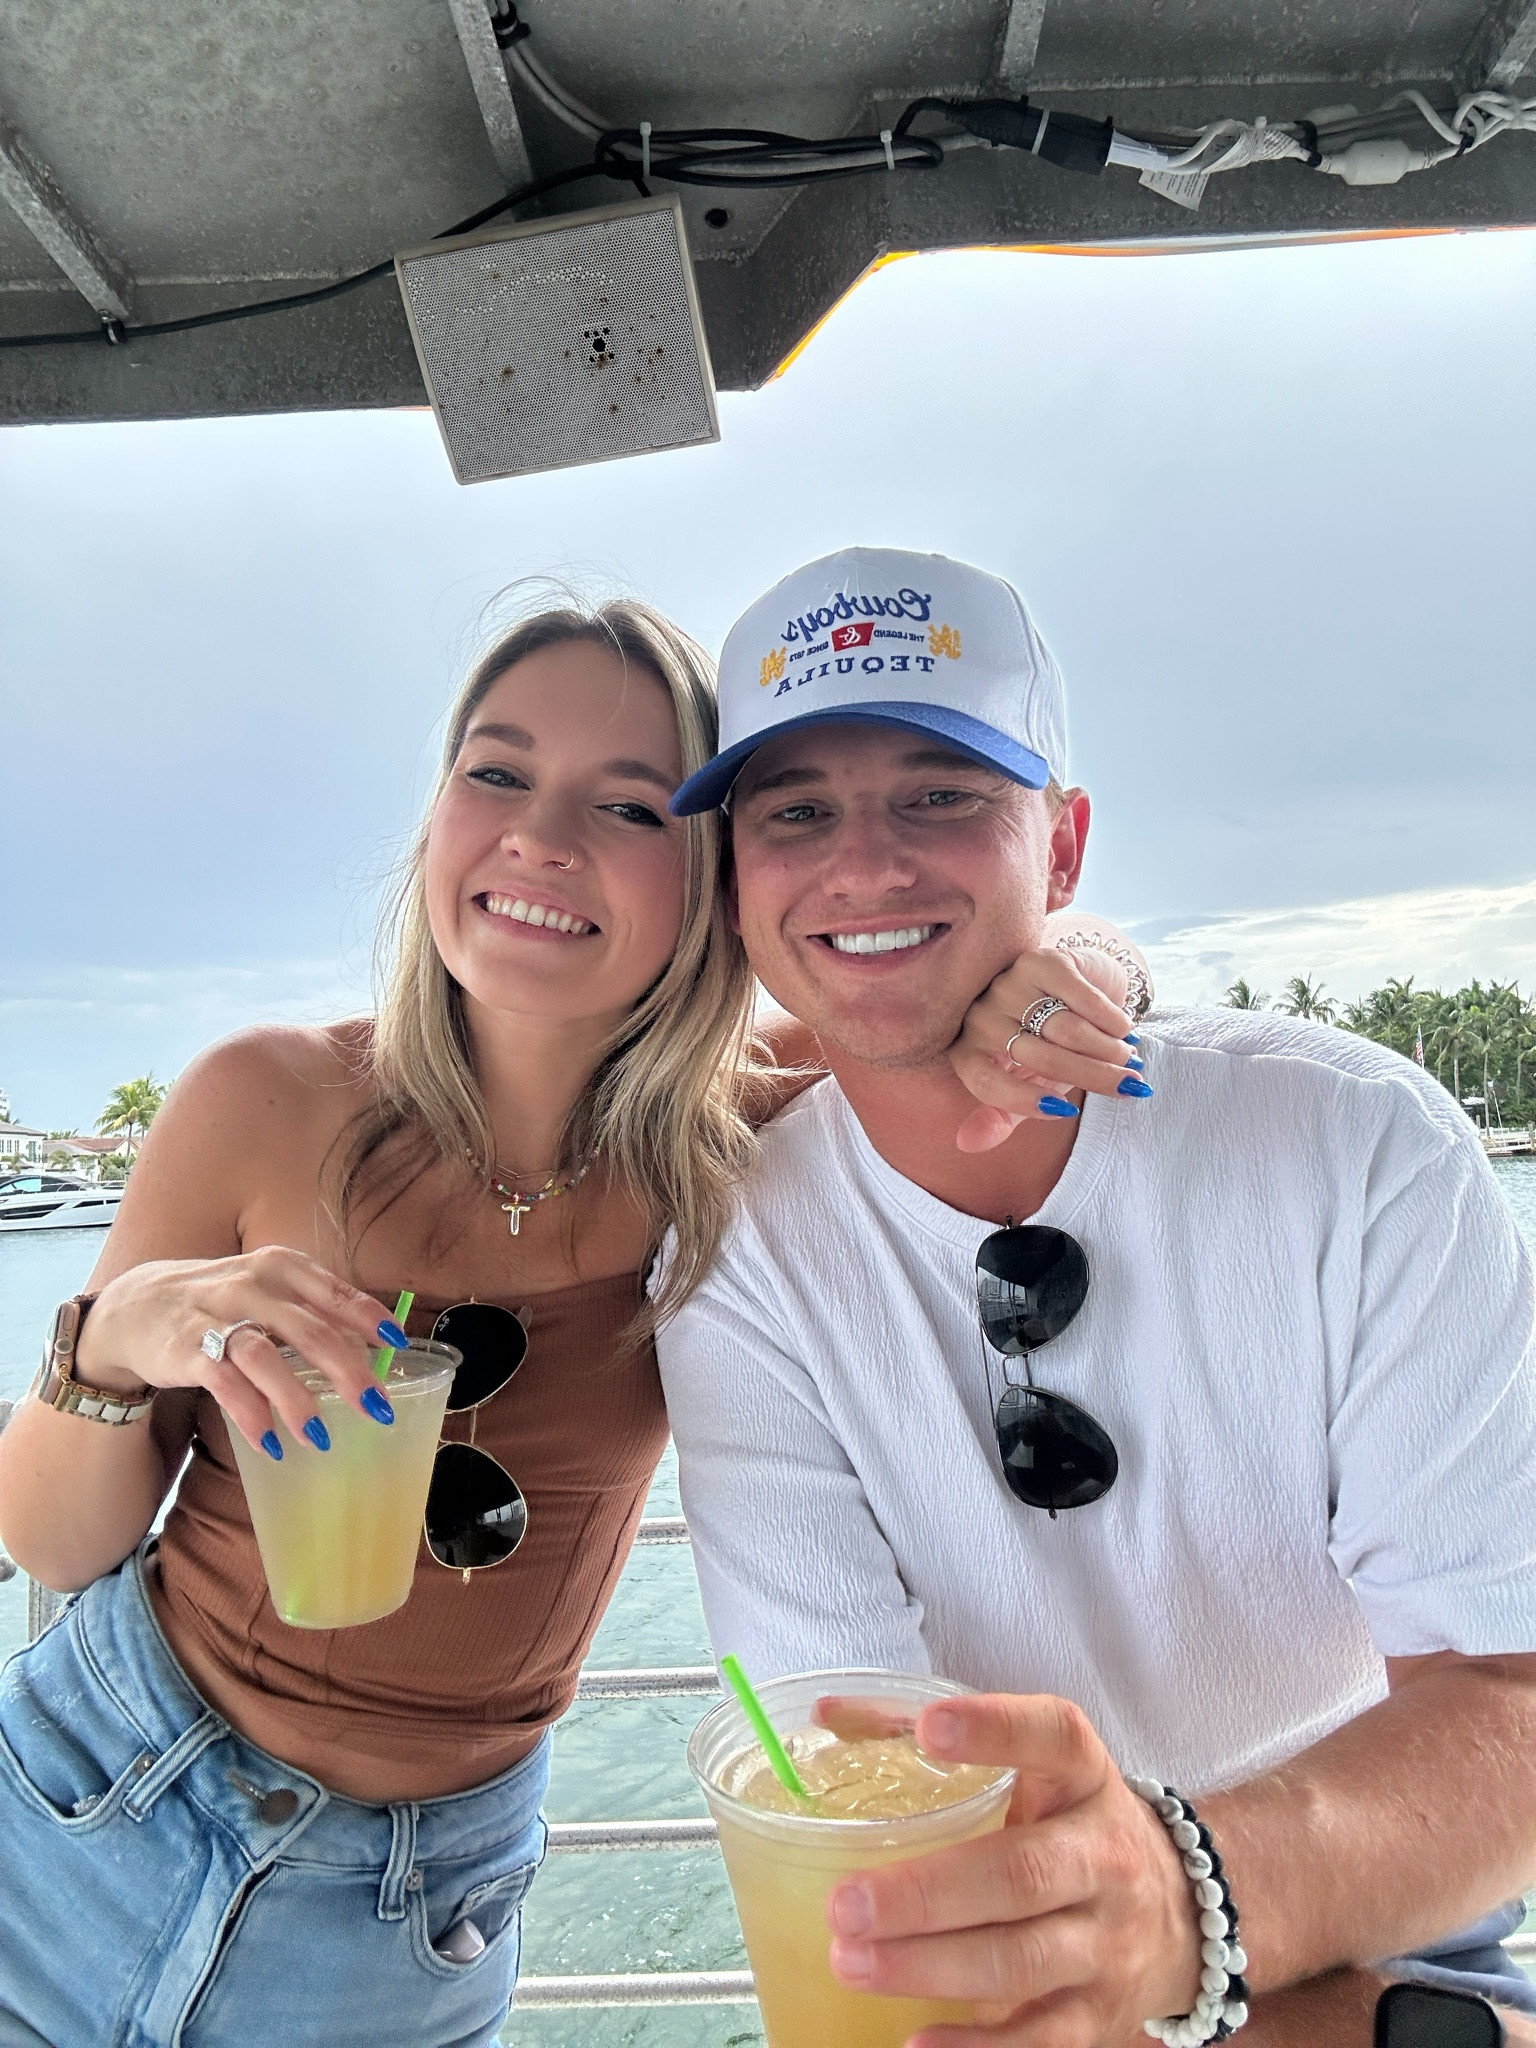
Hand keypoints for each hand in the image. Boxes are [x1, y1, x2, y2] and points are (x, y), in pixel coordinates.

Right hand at [74, 1248, 405, 1455]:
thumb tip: (373, 1350)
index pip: (334, 1291)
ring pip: (265, 1357)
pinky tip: (271, 1442)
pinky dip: (249, 1414)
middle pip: (309, 1330)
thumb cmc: (223, 1302)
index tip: (398, 1342)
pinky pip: (223, 1383)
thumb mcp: (270, 1291)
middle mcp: (253, 1286)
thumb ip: (314, 1314)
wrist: (138, 1306)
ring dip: (297, 1400)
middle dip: (348, 1371)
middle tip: (377, 1408)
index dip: (368, 1317)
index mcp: (282, 1269)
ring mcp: (216, 1316)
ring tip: (321, 1437)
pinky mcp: (185, 1349)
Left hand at [823, 1693, 1201, 2046]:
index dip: (996, 1729)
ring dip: (929, 1966)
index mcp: (1081, 1776)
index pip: (1053, 1737)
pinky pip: (1040, 2037)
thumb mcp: (1026, 1766)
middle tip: (844, 1903)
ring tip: (850, 1962)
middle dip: (926, 1893)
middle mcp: (1102, 1855)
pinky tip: (916, 2043)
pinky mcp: (1098, 2014)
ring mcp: (1105, 1940)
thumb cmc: (1065, 1822)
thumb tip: (828, 1714)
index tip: (929, 1730)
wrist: (1176, 1911)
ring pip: (1021, 1958)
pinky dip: (978, 2047)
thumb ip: (923, 1734)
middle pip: (1020, 1874)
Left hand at [950, 946, 1144, 1152]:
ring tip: (1128, 1057)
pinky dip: (1110, 1019)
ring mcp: (1008, 985)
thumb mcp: (1025, 1084)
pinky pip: (1082, 998)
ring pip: (1067, 1030)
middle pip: (1041, 1058)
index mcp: (968, 1051)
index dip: (1026, 1102)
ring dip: (1108, 1049)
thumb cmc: (1046, 1045)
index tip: (1067, 1112)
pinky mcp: (1040, 961)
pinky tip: (1123, 1029)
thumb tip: (966, 1145)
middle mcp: (980, 1016)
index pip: (987, 1083)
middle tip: (1129, 1085)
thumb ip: (1000, 1116)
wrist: (1072, 988)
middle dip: (1094, 1076)